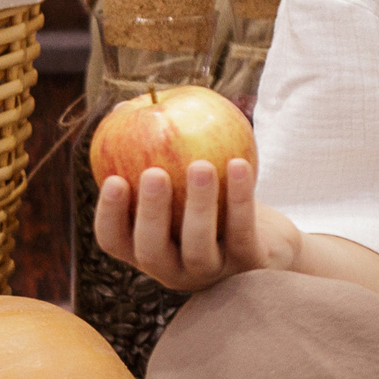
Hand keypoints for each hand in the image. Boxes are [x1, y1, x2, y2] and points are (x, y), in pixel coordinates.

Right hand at [92, 157, 297, 295]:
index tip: (113, 179)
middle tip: (154, 173)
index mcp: (148, 249)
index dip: (109, 215)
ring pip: (198, 246)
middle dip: (150, 212)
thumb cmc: (214, 200)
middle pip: (152, 249)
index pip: (114, 241)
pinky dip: (240, 198)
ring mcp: (211, 272)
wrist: (269, 239)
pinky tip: (239, 163)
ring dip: (199, 204)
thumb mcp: (181, 179)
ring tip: (201, 165)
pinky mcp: (249, 265)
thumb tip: (120, 106)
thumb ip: (151, 149)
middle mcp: (173, 269)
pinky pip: (242, 231)